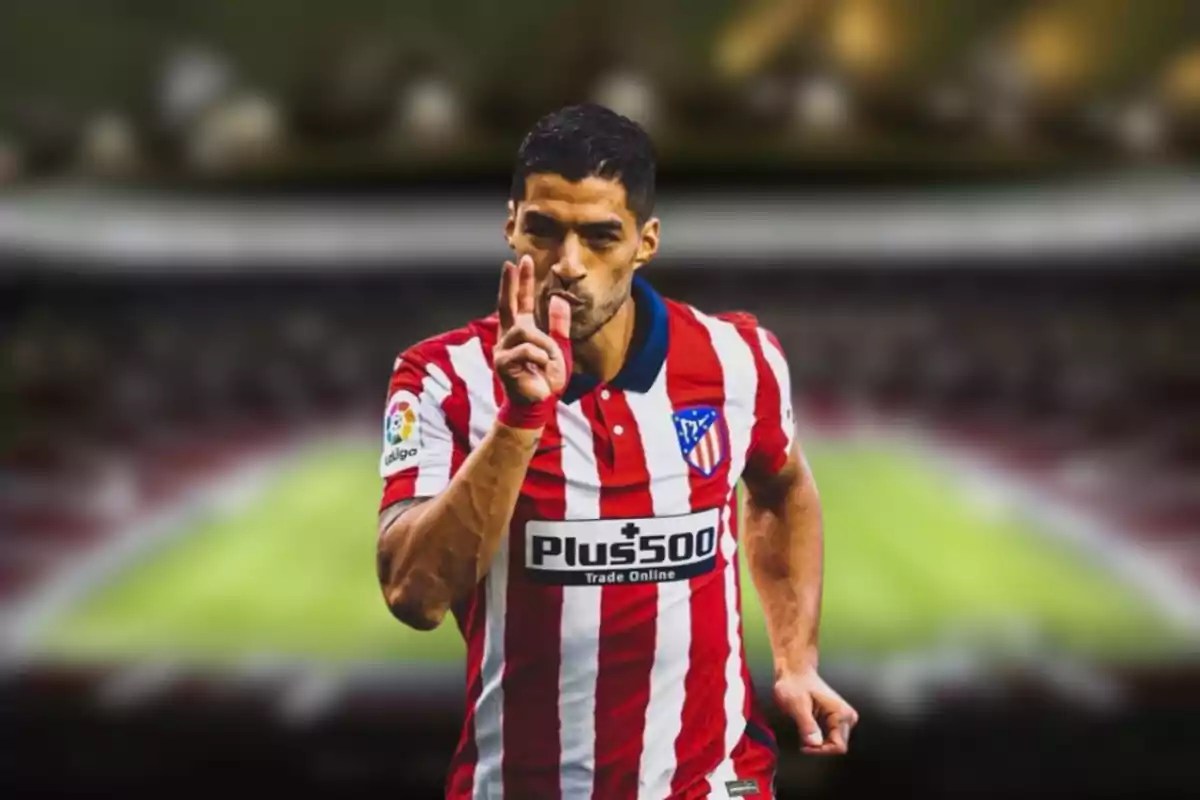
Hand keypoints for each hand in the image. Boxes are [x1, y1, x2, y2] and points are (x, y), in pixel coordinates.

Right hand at [494, 255, 571, 404]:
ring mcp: (502, 350)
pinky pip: (526, 350)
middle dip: (509, 284)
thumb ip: (558, 325)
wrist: (539, 404)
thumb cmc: (545, 380)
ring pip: (524, 330)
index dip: (521, 283)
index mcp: (521, 333)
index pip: (519, 303)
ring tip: (547, 359)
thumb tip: (558, 299)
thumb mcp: (559, 349)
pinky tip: (539, 368)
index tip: (520, 262)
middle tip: (511, 264)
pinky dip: (539, 358)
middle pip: (506, 305)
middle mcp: (507, 338)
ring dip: (543, 344)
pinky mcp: (501, 363)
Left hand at [774, 668, 858, 755]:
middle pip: (837, 746)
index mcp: (842, 713)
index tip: (803, 745)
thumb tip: (815, 743)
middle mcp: (848, 716)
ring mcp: (844, 718)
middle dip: (819, 747)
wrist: (794, 673)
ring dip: (818, 743)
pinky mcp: (838, 719)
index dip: (820, 750)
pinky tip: (808, 730)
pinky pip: (831, 738)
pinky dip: (818, 738)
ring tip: (804, 731)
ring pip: (834, 743)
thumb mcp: (797, 706)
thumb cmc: (794, 685)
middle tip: (801, 739)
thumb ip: (807, 725)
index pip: (838, 746)